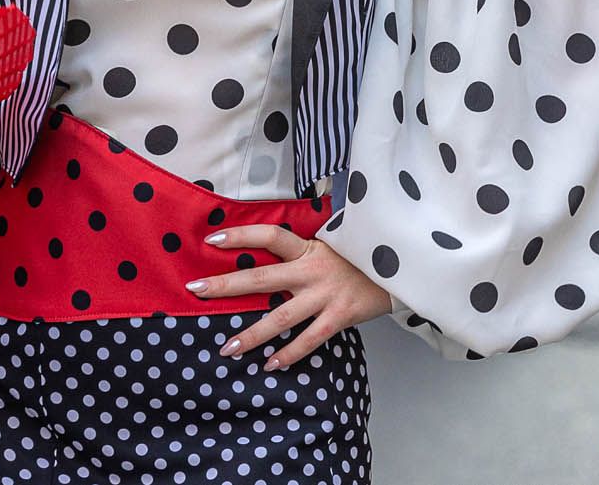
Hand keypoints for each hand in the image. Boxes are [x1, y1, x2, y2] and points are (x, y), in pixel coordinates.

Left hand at [189, 225, 391, 370]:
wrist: (403, 269)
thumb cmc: (362, 257)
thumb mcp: (334, 244)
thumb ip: (306, 249)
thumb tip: (274, 250)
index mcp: (310, 248)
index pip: (270, 235)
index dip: (241, 235)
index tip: (211, 238)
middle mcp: (313, 270)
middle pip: (262, 277)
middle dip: (227, 284)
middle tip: (196, 290)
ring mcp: (325, 295)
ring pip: (280, 317)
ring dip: (251, 335)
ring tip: (226, 349)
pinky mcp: (340, 317)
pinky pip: (309, 339)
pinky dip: (289, 354)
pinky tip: (270, 364)